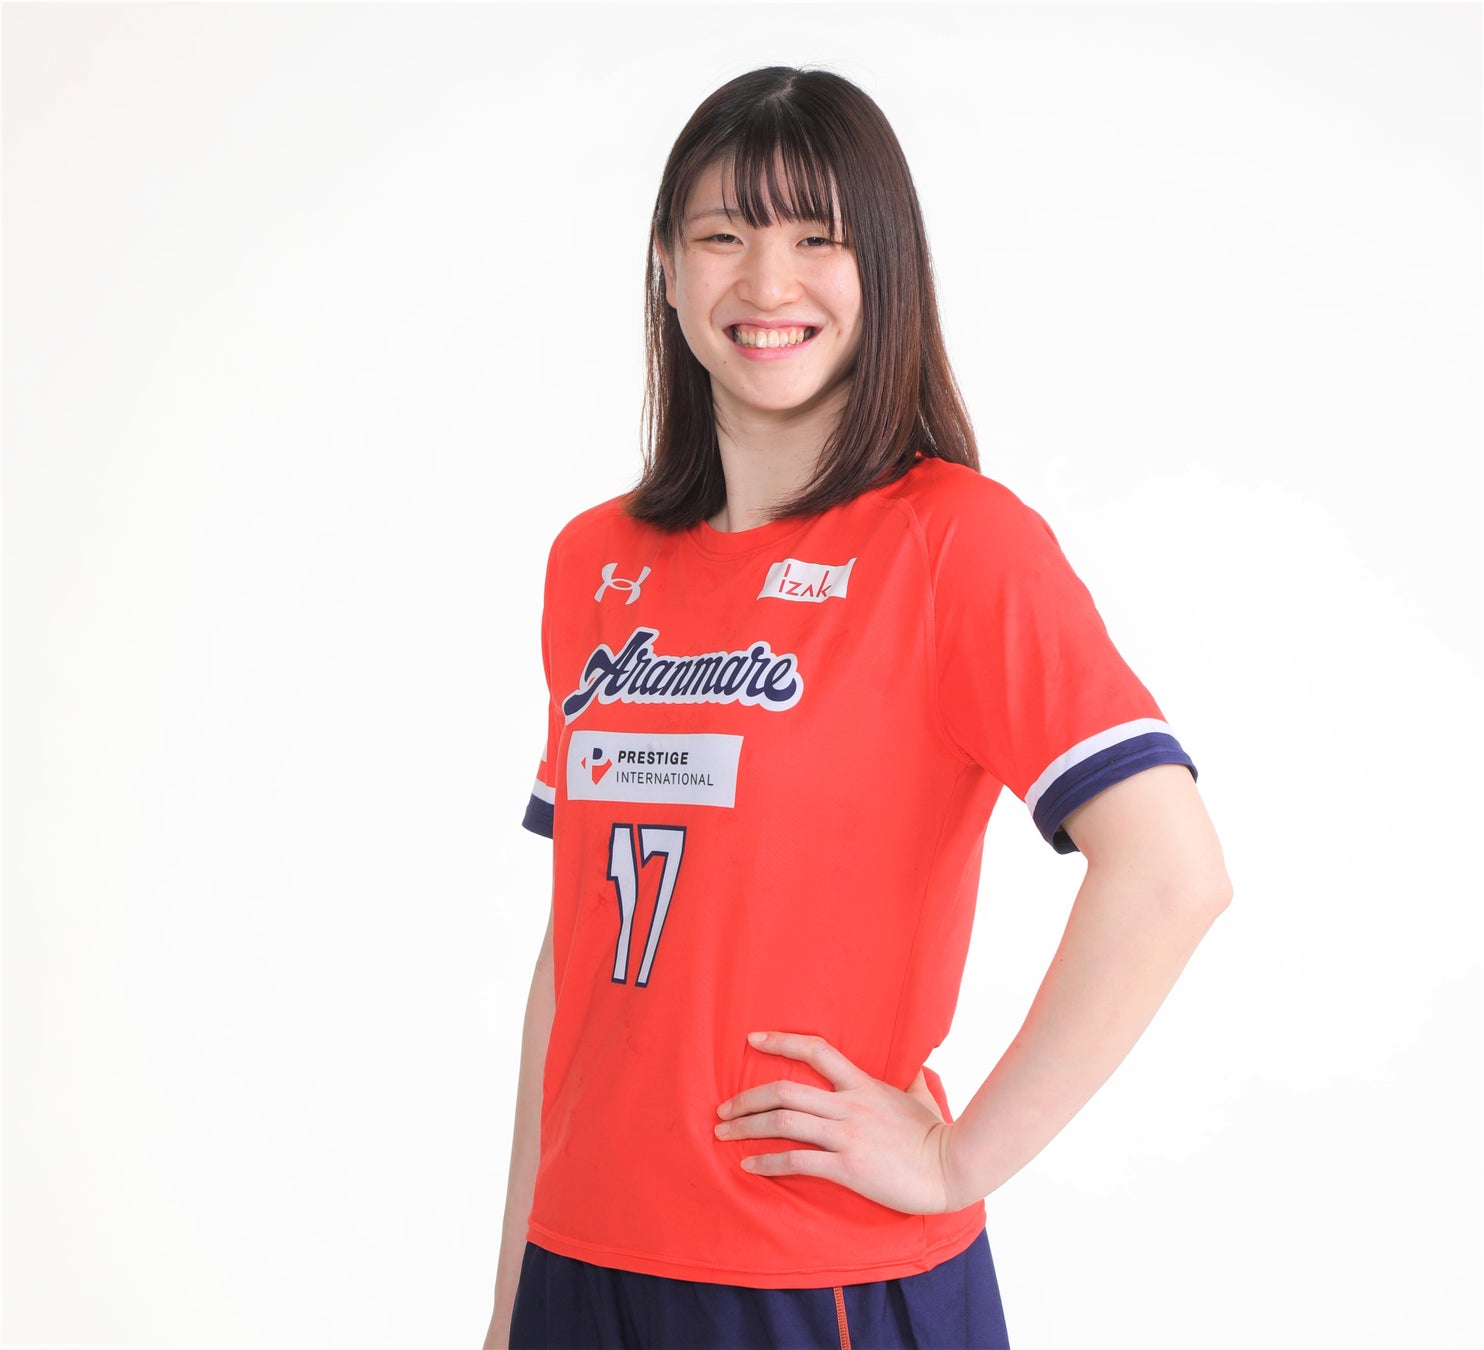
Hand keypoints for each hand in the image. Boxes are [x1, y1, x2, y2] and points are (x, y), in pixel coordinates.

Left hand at [714, 1031, 972, 1214]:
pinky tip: (749, 1164)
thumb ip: (910, 1078)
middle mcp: (849, 1105)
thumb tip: (915, 1065)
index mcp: (863, 1084)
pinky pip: (797, 1160)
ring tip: (723, 1134)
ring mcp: (846, 1135)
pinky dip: (767, 1161)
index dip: (780, 1041)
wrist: (952, 1167)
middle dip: (747, 1098)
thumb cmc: (936, 1133)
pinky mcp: (847, 1166)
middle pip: (785, 1090)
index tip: (752, 1039)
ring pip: (784, 1122)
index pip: (816, 1049)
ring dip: (747, 1127)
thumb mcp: (920, 1095)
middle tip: (722, 1108)